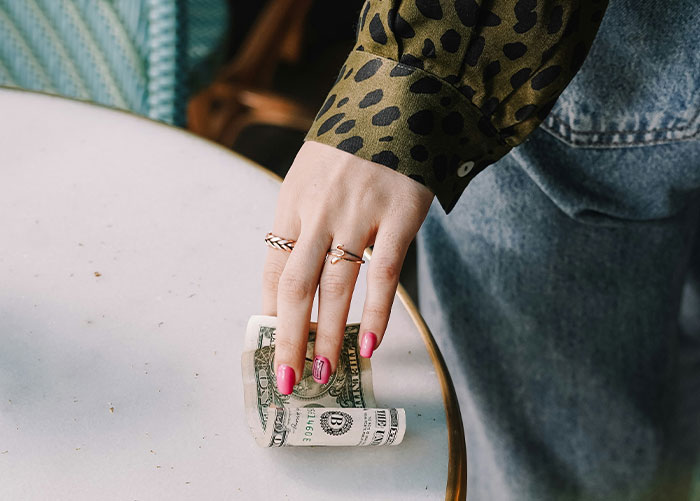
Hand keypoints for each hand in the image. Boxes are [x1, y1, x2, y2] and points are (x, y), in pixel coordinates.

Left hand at [261, 141, 433, 393]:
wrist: (398, 99)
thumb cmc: (352, 143)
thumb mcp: (312, 174)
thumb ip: (303, 220)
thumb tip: (297, 276)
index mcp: (292, 201)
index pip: (274, 268)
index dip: (271, 313)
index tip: (271, 347)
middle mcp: (318, 210)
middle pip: (296, 285)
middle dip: (288, 338)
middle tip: (288, 379)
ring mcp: (358, 213)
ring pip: (335, 285)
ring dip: (327, 334)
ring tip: (322, 371)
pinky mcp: (399, 214)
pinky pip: (384, 272)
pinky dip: (376, 311)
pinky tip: (370, 343)